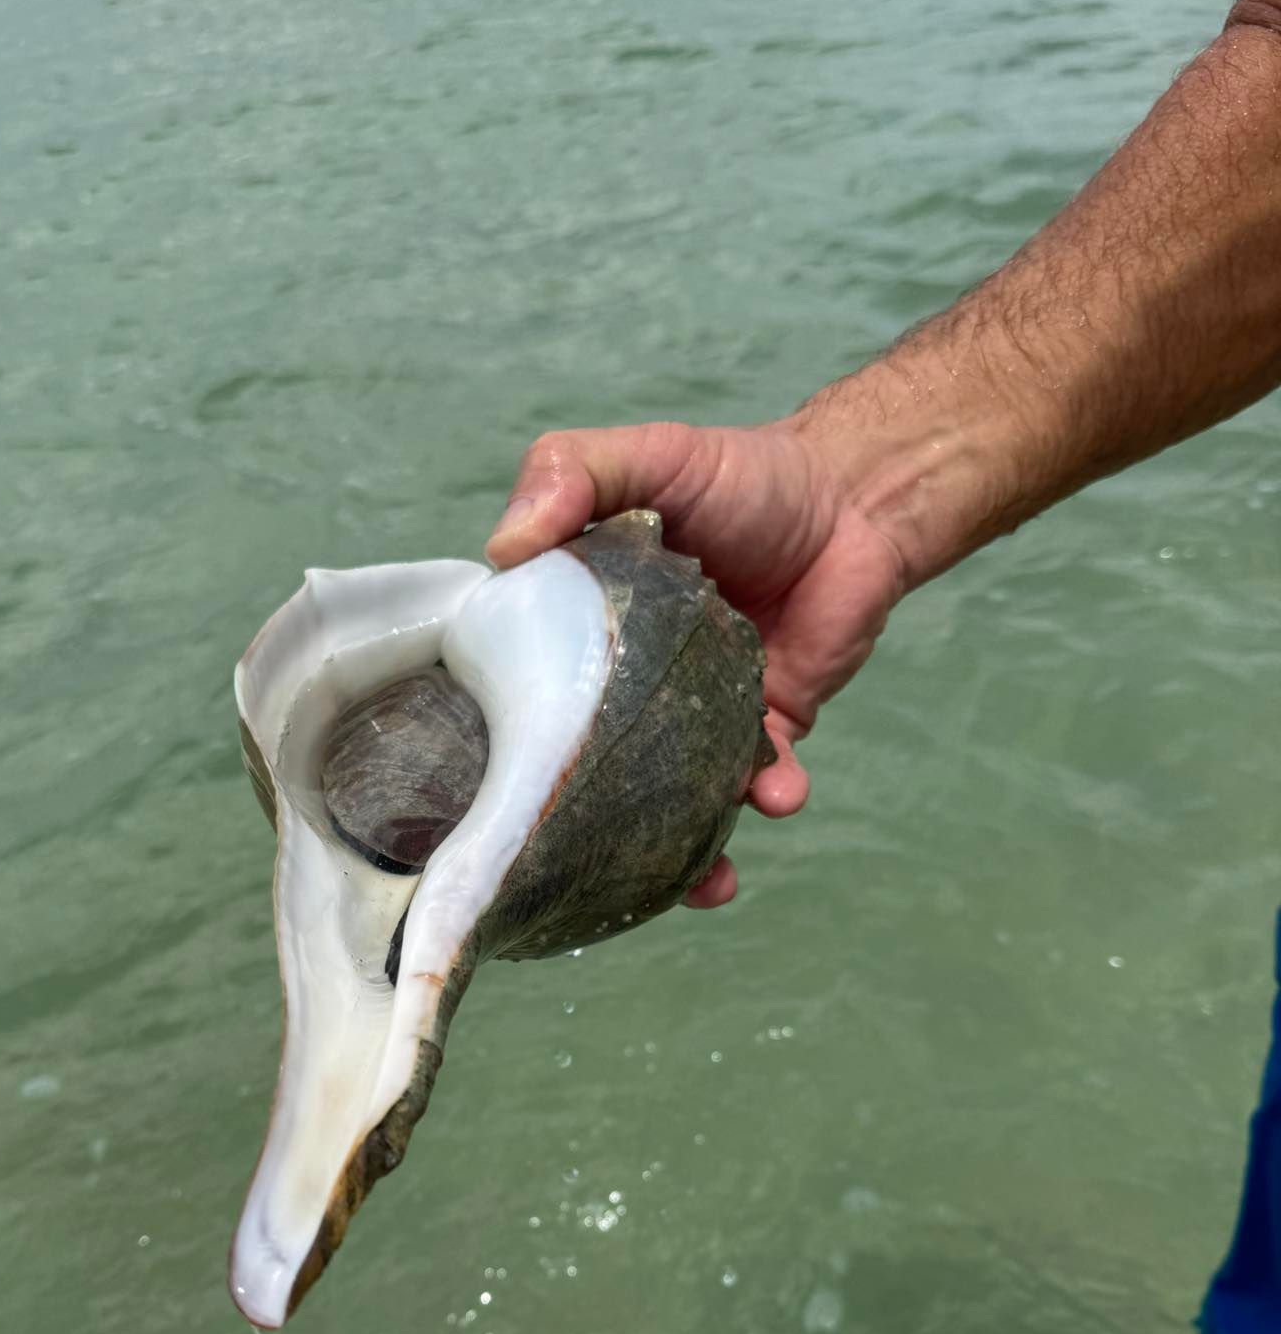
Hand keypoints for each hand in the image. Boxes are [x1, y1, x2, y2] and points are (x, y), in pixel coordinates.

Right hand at [484, 419, 907, 906]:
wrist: (857, 500)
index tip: (476, 798)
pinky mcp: (763, 730)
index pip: (520, 692)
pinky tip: (776, 794)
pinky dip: (767, 797)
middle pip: (591, 770)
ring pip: (672, 802)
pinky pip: (757, 784)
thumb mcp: (647, 457)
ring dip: (684, 852)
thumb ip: (572, 474)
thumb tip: (502, 547)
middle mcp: (626, 686)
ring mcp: (694, 717)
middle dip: (583, 833)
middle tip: (574, 872)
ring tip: (700, 877)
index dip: (495, 741)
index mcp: (579, 629)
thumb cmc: (742, 477)